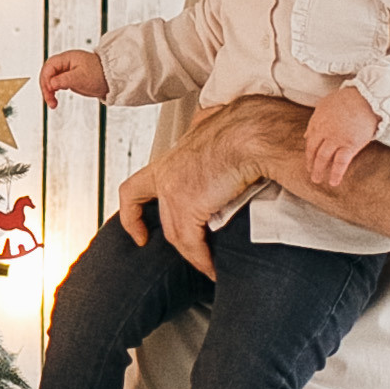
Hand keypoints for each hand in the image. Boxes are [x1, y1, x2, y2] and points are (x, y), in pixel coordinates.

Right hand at [40, 46, 107, 106]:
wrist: (112, 79)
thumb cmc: (100, 74)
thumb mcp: (81, 78)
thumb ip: (64, 80)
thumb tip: (51, 83)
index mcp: (67, 58)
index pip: (49, 67)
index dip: (46, 80)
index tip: (50, 92)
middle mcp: (65, 63)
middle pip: (47, 74)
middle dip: (46, 88)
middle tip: (50, 101)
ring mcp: (66, 71)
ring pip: (50, 80)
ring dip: (49, 91)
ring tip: (52, 103)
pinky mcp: (69, 78)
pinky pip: (56, 84)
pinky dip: (54, 92)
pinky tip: (55, 99)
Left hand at [114, 100, 276, 272]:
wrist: (255, 130)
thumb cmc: (248, 125)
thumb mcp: (219, 122)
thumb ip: (207, 125)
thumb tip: (210, 120)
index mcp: (176, 151)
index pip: (141, 183)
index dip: (134, 209)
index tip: (138, 231)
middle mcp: (168, 169)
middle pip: (157, 213)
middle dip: (167, 236)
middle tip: (187, 252)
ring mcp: (173, 188)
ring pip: (175, 232)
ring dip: (192, 253)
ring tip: (206, 265)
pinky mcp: (186, 205)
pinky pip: (190, 243)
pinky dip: (201, 259)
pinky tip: (211, 268)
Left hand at [303, 84, 382, 190]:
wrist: (367, 98)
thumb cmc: (349, 98)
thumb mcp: (326, 104)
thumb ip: (315, 119)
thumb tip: (306, 135)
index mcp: (318, 120)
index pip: (310, 138)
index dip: (309, 150)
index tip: (309, 157)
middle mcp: (324, 131)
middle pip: (313, 150)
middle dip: (310, 162)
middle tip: (310, 172)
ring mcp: (336, 139)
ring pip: (323, 158)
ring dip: (318, 170)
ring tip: (316, 180)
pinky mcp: (350, 145)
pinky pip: (340, 162)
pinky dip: (336, 173)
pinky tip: (333, 182)